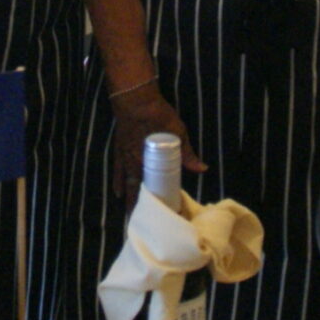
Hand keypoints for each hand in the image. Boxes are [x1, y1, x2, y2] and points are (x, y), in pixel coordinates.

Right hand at [108, 85, 200, 207]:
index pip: (149, 187)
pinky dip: (118, 182)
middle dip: (137, 205)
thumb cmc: (157, 114)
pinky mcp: (119, 149)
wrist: (135, 98)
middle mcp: (133, 162)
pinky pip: (117, 170)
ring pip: (125, 183)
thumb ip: (187, 152)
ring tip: (130, 213)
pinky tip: (117, 191)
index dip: (153, 201)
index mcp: (147, 160)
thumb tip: (202, 169)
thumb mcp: (177, 131)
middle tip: (140, 221)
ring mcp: (124, 156)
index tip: (158, 215)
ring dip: (127, 197)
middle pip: (135, 189)